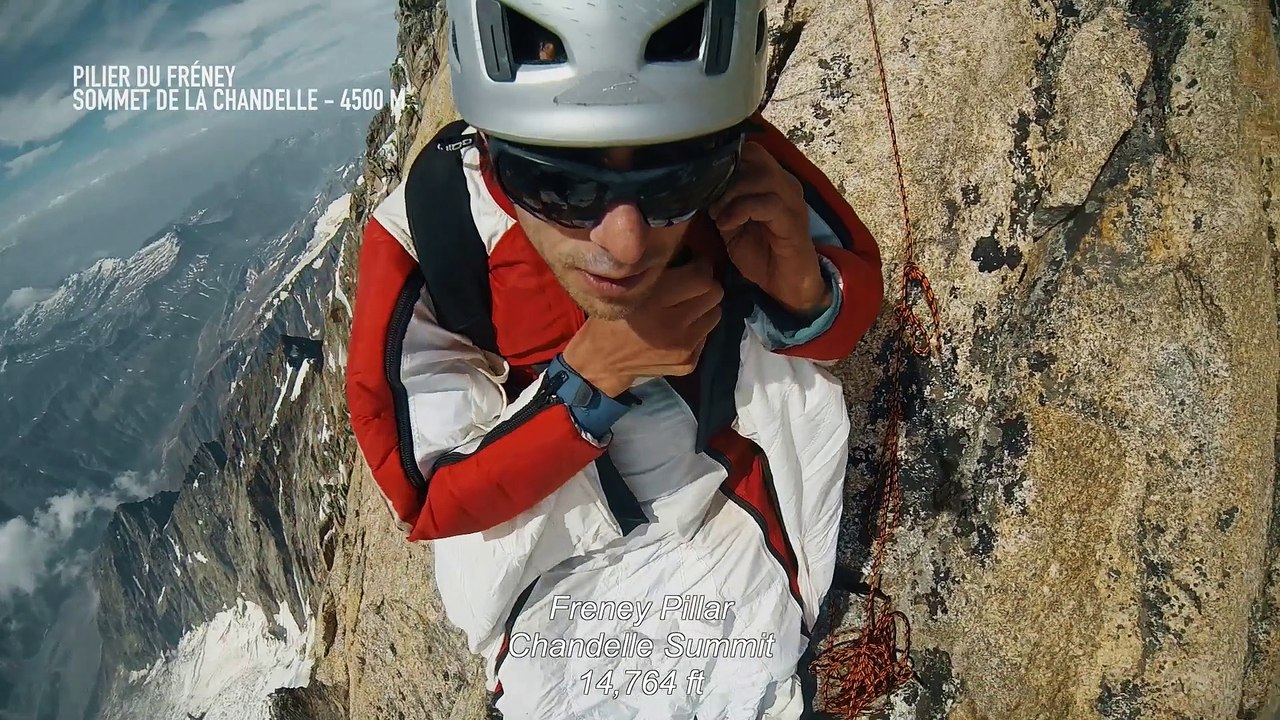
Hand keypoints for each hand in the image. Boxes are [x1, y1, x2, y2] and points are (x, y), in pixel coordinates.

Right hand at [562, 257, 722, 395]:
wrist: (601, 363)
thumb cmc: (610, 317)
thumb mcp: (624, 287)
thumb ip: (654, 271)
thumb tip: (686, 250)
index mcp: (652, 301)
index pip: (701, 277)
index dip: (700, 264)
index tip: (692, 262)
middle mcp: (671, 325)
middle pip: (715, 293)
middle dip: (705, 285)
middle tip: (691, 283)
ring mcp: (682, 348)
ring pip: (716, 314)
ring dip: (704, 307)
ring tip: (685, 306)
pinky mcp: (688, 363)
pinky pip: (706, 336)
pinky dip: (696, 329)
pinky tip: (677, 329)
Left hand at [708, 141, 830, 317]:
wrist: (786, 285)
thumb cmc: (760, 254)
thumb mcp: (731, 225)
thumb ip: (720, 202)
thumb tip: (695, 187)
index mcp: (771, 181)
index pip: (749, 151)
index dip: (724, 162)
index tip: (704, 184)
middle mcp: (785, 184)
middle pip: (754, 156)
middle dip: (726, 176)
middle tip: (710, 201)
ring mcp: (792, 200)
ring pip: (761, 176)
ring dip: (731, 194)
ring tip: (718, 215)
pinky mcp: (793, 221)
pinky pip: (767, 203)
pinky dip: (741, 210)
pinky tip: (726, 224)